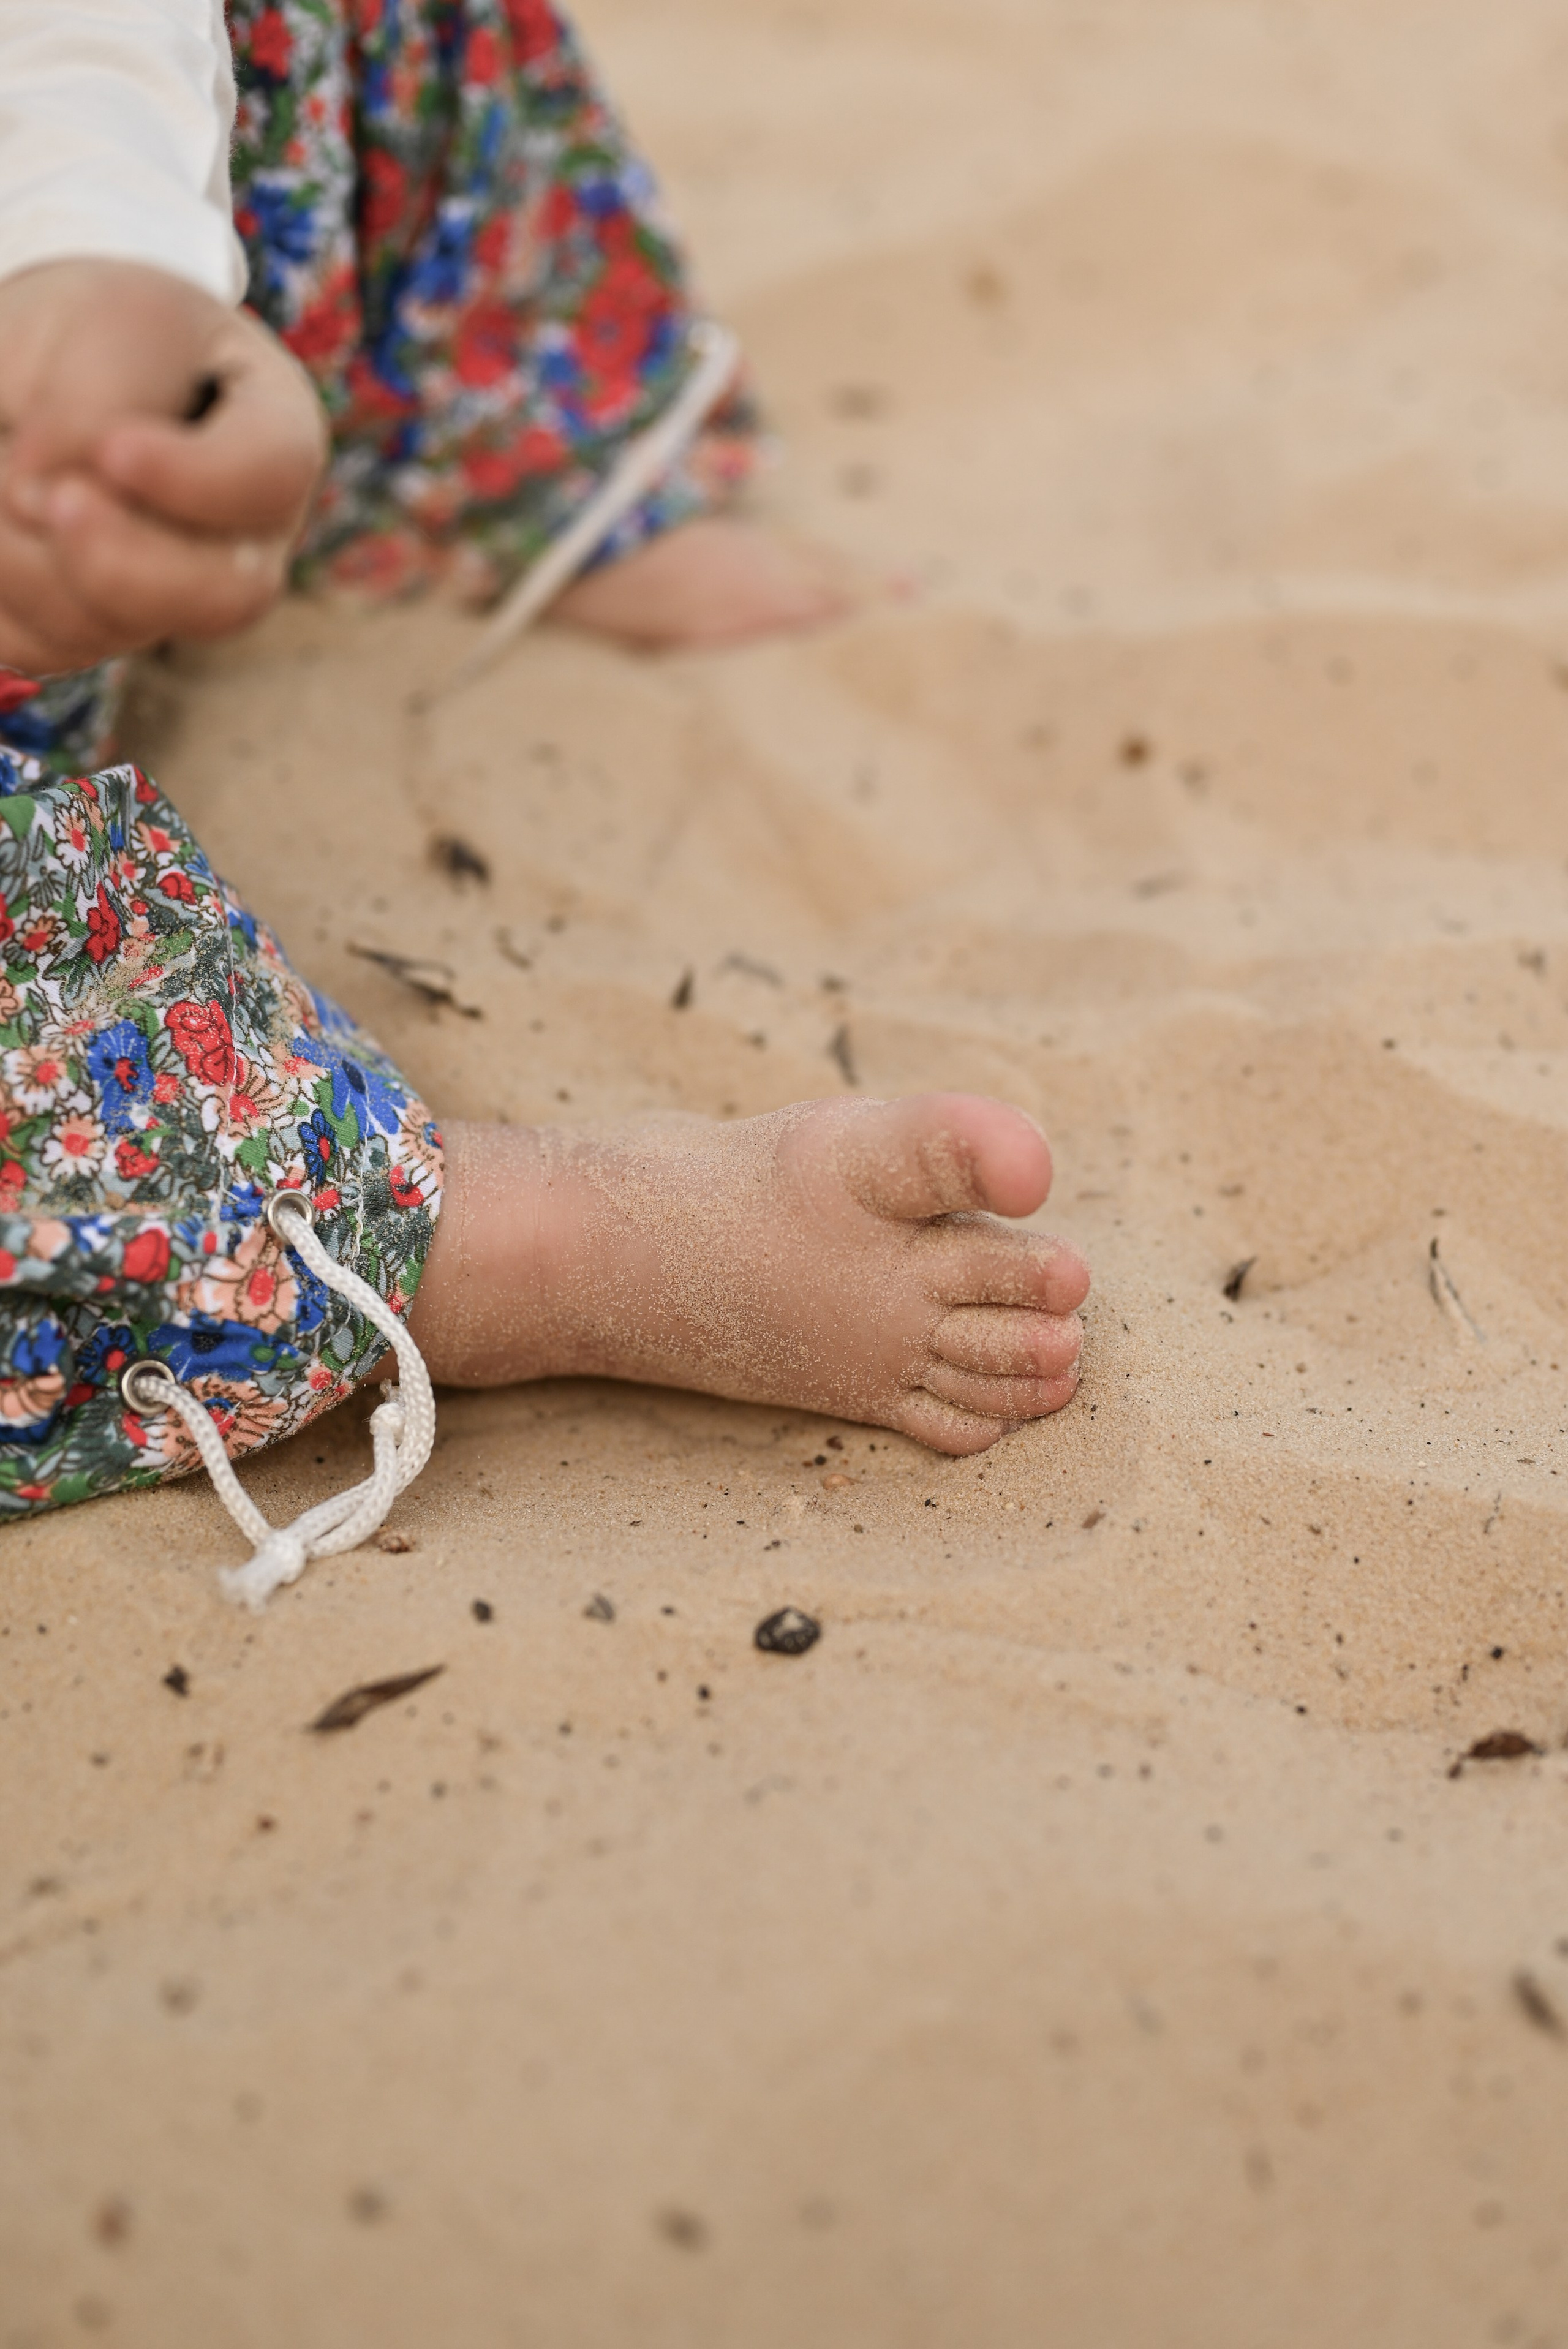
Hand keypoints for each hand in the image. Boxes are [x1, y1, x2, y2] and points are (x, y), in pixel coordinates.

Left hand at [0, 259, 326, 675]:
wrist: (41, 374)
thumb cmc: (99, 335)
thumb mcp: (113, 321)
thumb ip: (100, 395)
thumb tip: (38, 490)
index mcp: (276, 442)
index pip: (269, 476)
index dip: (194, 479)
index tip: (113, 452)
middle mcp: (244, 543)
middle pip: (226, 597)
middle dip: (121, 559)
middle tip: (35, 499)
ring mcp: (173, 601)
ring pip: (117, 627)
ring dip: (27, 553)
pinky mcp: (94, 632)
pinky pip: (47, 641)